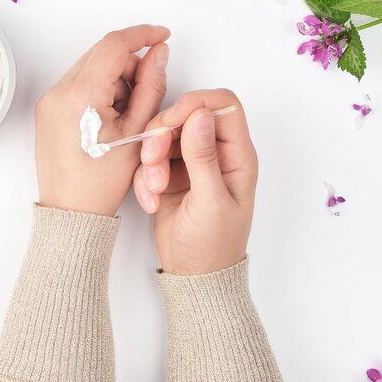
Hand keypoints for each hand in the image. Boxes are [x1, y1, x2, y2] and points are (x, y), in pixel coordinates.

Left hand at [35, 25, 169, 216]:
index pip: (114, 44)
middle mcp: (58, 92)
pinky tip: (109, 117)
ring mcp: (49, 99)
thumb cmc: (102, 182)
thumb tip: (159, 52)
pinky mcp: (48, 107)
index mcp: (80, 96)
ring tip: (124, 116)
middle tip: (145, 93)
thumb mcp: (138, 132)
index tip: (162, 36)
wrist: (71, 211)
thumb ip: (152, 85)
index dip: (143, 35)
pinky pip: (79, 82)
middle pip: (102, 54)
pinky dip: (99, 89)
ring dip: (115, 79)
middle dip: (130, 65)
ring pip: (91, 67)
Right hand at [133, 89, 257, 274]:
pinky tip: (150, 201)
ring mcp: (192, 163)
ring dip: (151, 160)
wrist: (193, 276)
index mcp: (237, 155)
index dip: (196, 105)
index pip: (222, 105)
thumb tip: (200, 115)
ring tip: (153, 189)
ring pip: (165, 136)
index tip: (172, 121)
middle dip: (163, 136)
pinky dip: (145, 178)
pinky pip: (152, 159)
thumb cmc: (212, 246)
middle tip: (152, 160)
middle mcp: (216, 153)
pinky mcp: (171, 173)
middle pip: (186, 117)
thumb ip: (203, 157)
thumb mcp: (209, 201)